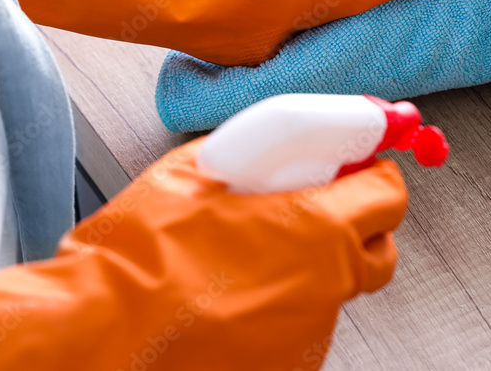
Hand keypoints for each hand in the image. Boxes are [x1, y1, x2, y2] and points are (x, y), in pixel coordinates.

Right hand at [0, 140, 407, 369]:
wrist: (100, 331)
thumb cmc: (141, 253)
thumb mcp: (197, 169)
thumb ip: (260, 152)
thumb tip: (293, 141)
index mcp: (318, 227)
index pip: (390, 194)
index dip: (372, 175)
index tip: (355, 167)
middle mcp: (327, 284)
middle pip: (379, 247)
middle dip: (357, 224)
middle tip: (315, 207)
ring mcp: (309, 331)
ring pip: (337, 288)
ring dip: (314, 266)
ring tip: (253, 257)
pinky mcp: (287, 364)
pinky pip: (302, 322)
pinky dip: (284, 305)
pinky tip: (234, 294)